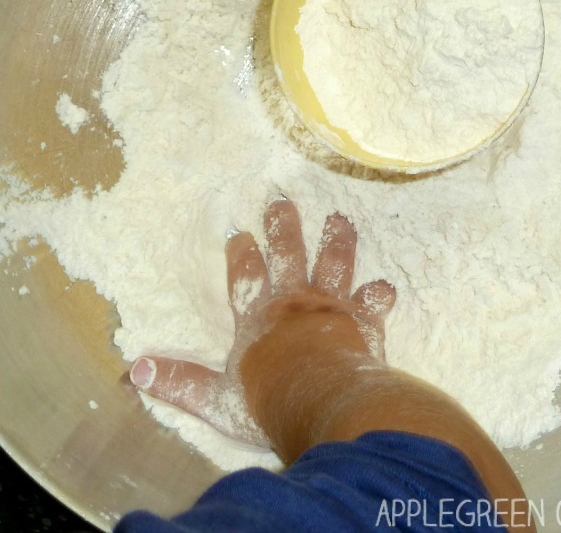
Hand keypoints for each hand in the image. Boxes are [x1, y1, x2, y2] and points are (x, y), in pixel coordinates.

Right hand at [129, 198, 395, 447]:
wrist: (319, 400)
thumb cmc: (266, 400)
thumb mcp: (214, 396)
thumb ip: (179, 381)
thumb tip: (135, 371)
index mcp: (258, 317)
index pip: (244, 277)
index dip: (242, 255)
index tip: (241, 232)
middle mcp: (294, 302)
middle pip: (287, 255)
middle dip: (284, 228)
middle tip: (283, 200)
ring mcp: (331, 306)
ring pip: (334, 263)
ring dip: (336, 241)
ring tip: (340, 218)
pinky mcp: (363, 320)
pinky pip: (373, 301)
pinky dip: (379, 294)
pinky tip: (385, 286)